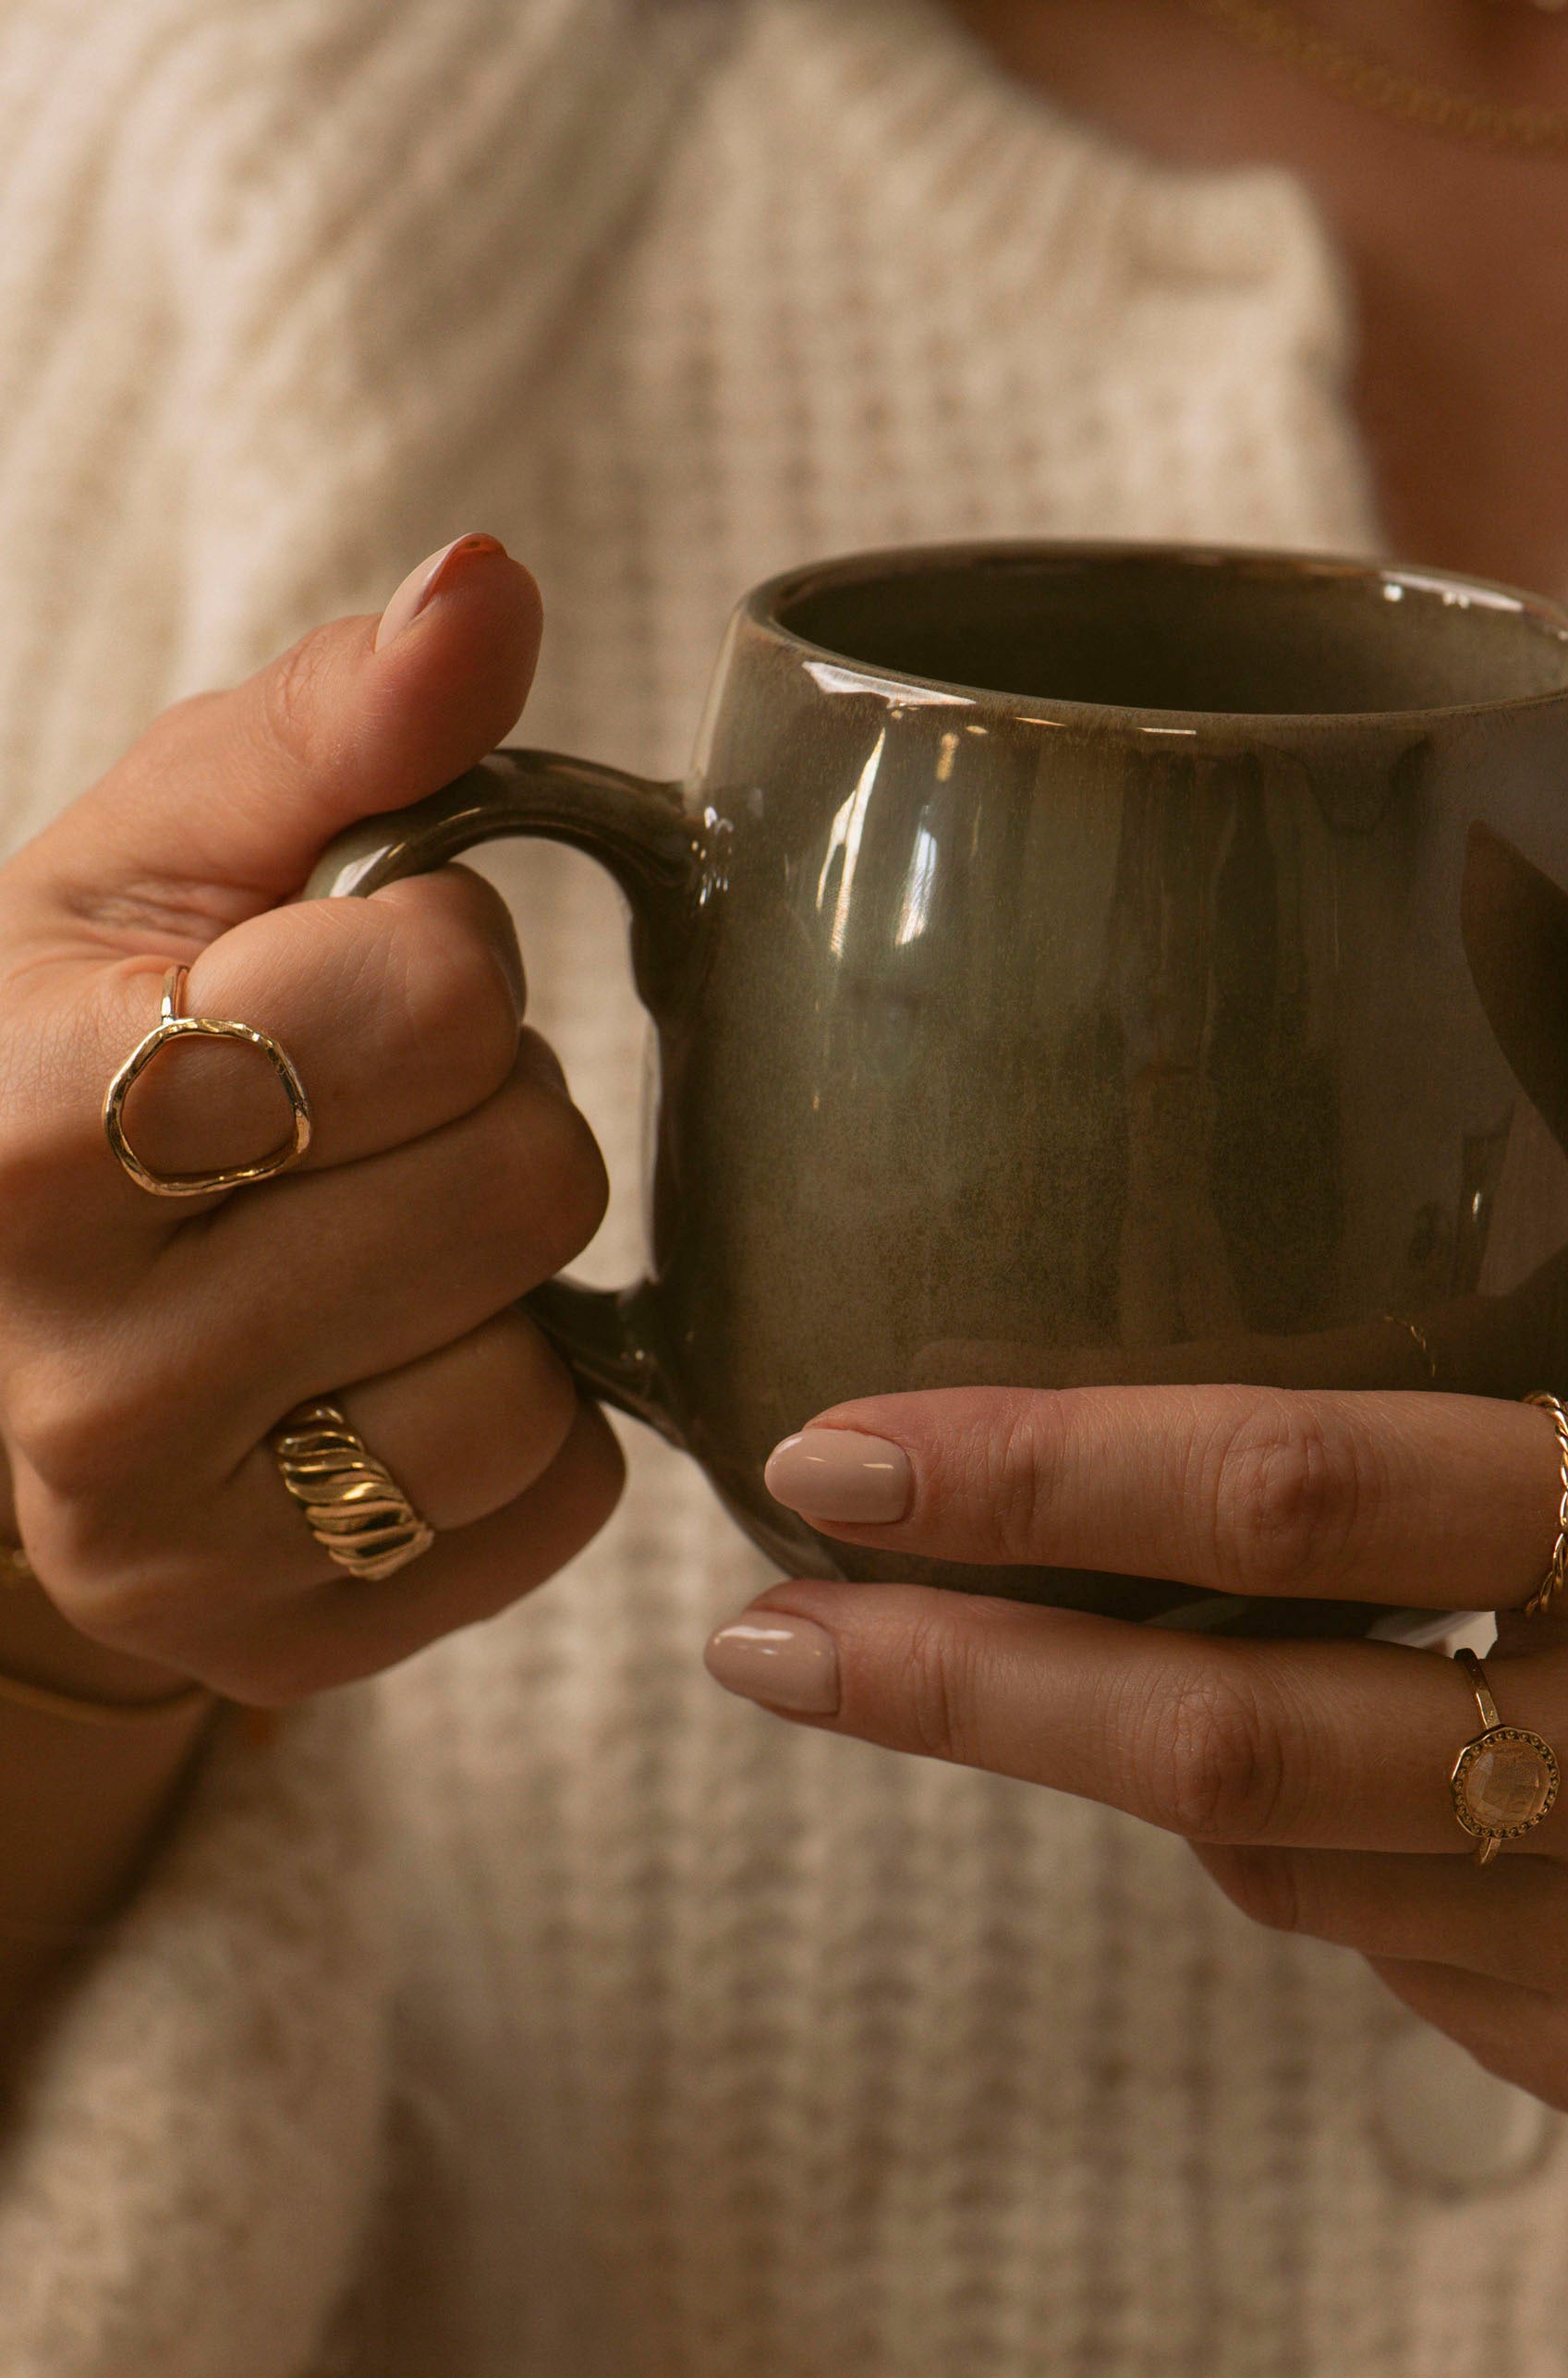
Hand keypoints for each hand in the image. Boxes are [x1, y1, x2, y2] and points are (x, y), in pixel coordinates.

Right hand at [0, 536, 621, 1705]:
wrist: (16, 1296)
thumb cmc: (105, 1034)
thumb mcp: (170, 849)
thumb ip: (341, 722)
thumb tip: (493, 588)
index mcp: (29, 1123)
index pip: (430, 994)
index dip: (445, 959)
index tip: (358, 977)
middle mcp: (81, 1371)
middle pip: (523, 1178)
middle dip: (496, 1113)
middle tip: (379, 1123)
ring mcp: (177, 1538)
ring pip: (545, 1368)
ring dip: (514, 1278)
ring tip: (386, 1243)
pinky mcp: (282, 1643)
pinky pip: (557, 1503)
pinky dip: (533, 1420)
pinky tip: (410, 1365)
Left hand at [706, 820, 1567, 2135]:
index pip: (1316, 1496)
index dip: (1046, 1477)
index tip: (829, 1448)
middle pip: (1223, 1732)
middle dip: (955, 1684)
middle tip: (752, 1627)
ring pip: (1270, 1848)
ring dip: (1109, 1748)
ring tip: (980, 1650)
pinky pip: (1370, 1948)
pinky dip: (1283, 1836)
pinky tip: (1277, 1748)